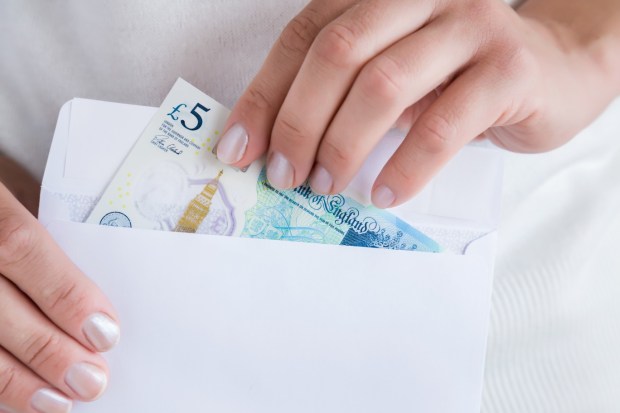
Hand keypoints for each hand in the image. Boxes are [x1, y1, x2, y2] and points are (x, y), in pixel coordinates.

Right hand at [0, 160, 119, 411]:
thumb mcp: (8, 192)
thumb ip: (36, 240)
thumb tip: (88, 304)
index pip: (21, 246)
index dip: (64, 292)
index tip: (105, 332)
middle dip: (46, 348)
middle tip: (91, 380)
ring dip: (12, 378)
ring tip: (57, 402)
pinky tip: (14, 397)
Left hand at [216, 0, 619, 207]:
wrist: (551, 71)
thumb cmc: (456, 80)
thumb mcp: (392, 78)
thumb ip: (343, 97)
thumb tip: (278, 147)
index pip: (304, 37)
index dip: (265, 95)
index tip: (238, 148)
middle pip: (338, 52)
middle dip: (299, 121)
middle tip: (285, 174)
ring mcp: (467, 25)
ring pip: (385, 84)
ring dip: (345, 145)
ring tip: (328, 186)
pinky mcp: (508, 67)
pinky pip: (443, 123)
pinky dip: (405, 166)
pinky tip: (384, 194)